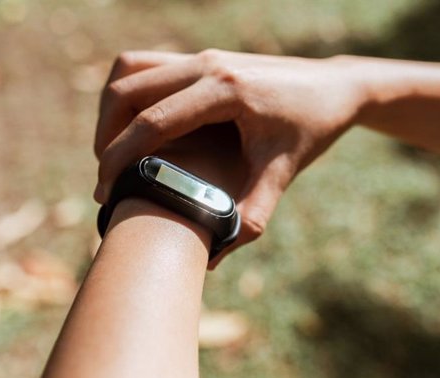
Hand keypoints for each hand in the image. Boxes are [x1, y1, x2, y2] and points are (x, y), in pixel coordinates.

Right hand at [94, 49, 368, 256]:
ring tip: (116, 154)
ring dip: (111, 111)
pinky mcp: (200, 58)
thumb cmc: (312, 128)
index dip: (120, 159)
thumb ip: (249, 215)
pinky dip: (129, 96)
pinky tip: (139, 130)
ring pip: (128, 70)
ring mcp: (202, 56)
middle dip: (106, 137)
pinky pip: (145, 67)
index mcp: (226, 90)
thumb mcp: (283, 173)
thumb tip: (213, 258)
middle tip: (109, 178)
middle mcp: (208, 64)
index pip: (152, 121)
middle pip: (126, 90)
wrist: (335, 88)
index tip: (105, 192)